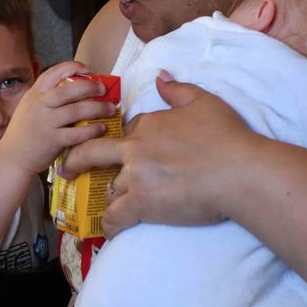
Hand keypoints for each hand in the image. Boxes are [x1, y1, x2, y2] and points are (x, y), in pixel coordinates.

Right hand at [0, 61, 117, 176]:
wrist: (12, 157)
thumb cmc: (24, 132)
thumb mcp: (29, 107)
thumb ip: (47, 98)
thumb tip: (77, 89)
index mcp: (34, 94)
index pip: (54, 72)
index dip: (73, 67)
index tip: (88, 69)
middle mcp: (39, 105)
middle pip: (69, 89)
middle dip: (90, 87)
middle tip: (103, 89)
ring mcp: (45, 122)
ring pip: (76, 110)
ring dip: (97, 108)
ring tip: (110, 108)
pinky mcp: (52, 140)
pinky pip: (77, 133)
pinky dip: (92, 130)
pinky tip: (101, 129)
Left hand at [59, 70, 263, 236]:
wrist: (239, 172)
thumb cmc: (227, 136)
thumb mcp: (204, 102)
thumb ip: (177, 90)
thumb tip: (159, 77)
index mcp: (148, 124)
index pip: (128, 131)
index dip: (129, 142)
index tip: (127, 152)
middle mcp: (136, 149)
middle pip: (93, 152)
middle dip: (76, 160)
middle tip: (66, 169)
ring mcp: (136, 177)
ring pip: (110, 187)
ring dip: (112, 198)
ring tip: (112, 209)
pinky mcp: (142, 203)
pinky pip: (115, 216)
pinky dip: (111, 225)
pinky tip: (110, 230)